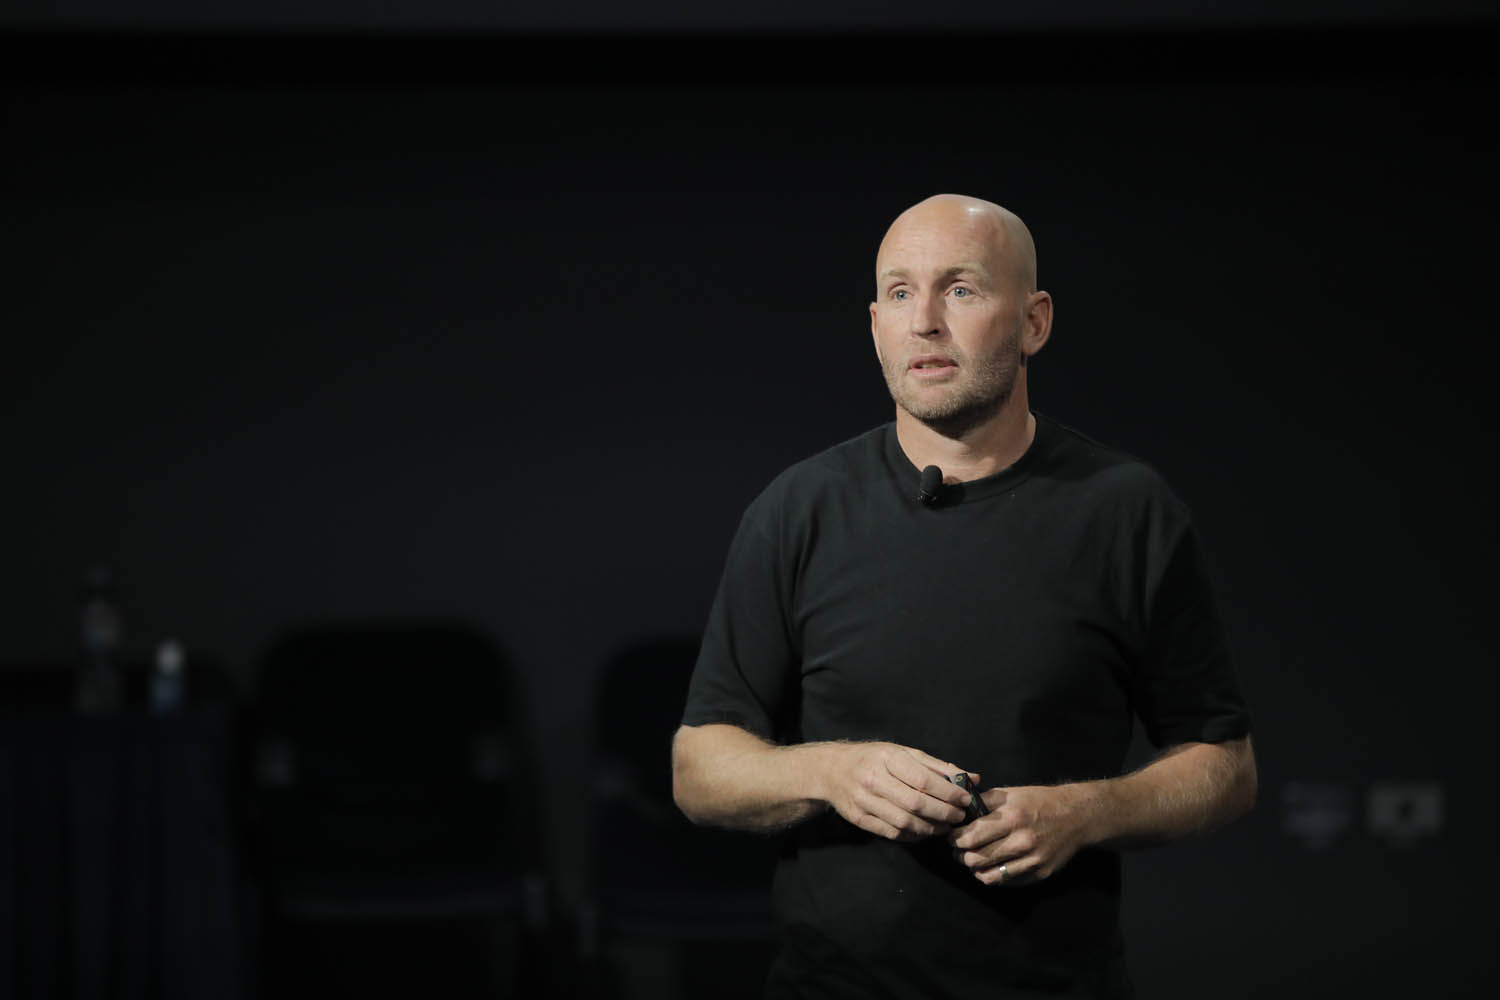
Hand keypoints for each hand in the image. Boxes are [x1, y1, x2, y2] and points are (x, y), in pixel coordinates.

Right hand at [820, 742, 977, 842]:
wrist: (832, 770)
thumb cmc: (874, 758)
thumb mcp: (903, 752)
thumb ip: (937, 767)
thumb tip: (972, 778)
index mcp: (887, 758)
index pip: (924, 780)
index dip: (949, 792)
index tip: (965, 799)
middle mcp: (873, 779)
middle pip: (916, 803)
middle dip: (944, 812)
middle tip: (959, 816)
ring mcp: (864, 801)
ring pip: (905, 822)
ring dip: (931, 828)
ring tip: (946, 825)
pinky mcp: (859, 819)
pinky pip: (893, 833)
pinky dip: (914, 835)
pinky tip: (925, 831)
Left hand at [948, 783, 1099, 885]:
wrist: (1076, 816)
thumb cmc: (1039, 801)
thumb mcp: (1011, 793)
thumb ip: (984, 802)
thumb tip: (959, 810)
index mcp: (1012, 818)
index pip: (971, 836)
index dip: (955, 838)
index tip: (952, 837)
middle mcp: (1022, 841)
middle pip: (976, 858)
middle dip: (961, 855)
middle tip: (958, 850)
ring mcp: (1032, 860)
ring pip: (989, 875)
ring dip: (974, 869)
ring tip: (971, 861)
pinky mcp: (1039, 873)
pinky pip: (1006, 882)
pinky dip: (993, 876)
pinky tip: (989, 867)